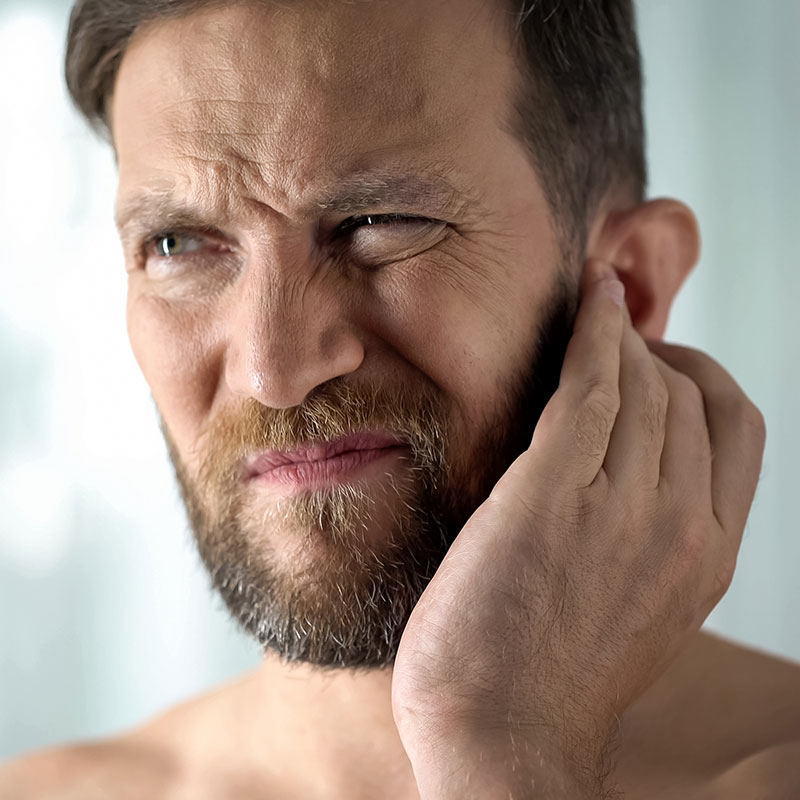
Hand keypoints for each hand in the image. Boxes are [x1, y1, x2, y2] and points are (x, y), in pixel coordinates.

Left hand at [391, 258, 766, 797]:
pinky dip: (595, 332)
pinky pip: (591, 385)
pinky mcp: (552, 493)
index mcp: (707, 557)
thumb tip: (632, 471)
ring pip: (644, 384)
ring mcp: (621, 507)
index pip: (737, 431)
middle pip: (688, 397)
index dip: (703, 379)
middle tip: (616, 333)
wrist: (497, 735)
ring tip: (597, 312)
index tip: (664, 362)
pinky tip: (588, 302)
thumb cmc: (547, 676)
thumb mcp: (634, 609)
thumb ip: (649, 538)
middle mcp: (682, 526)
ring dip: (622, 336)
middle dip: (655, 352)